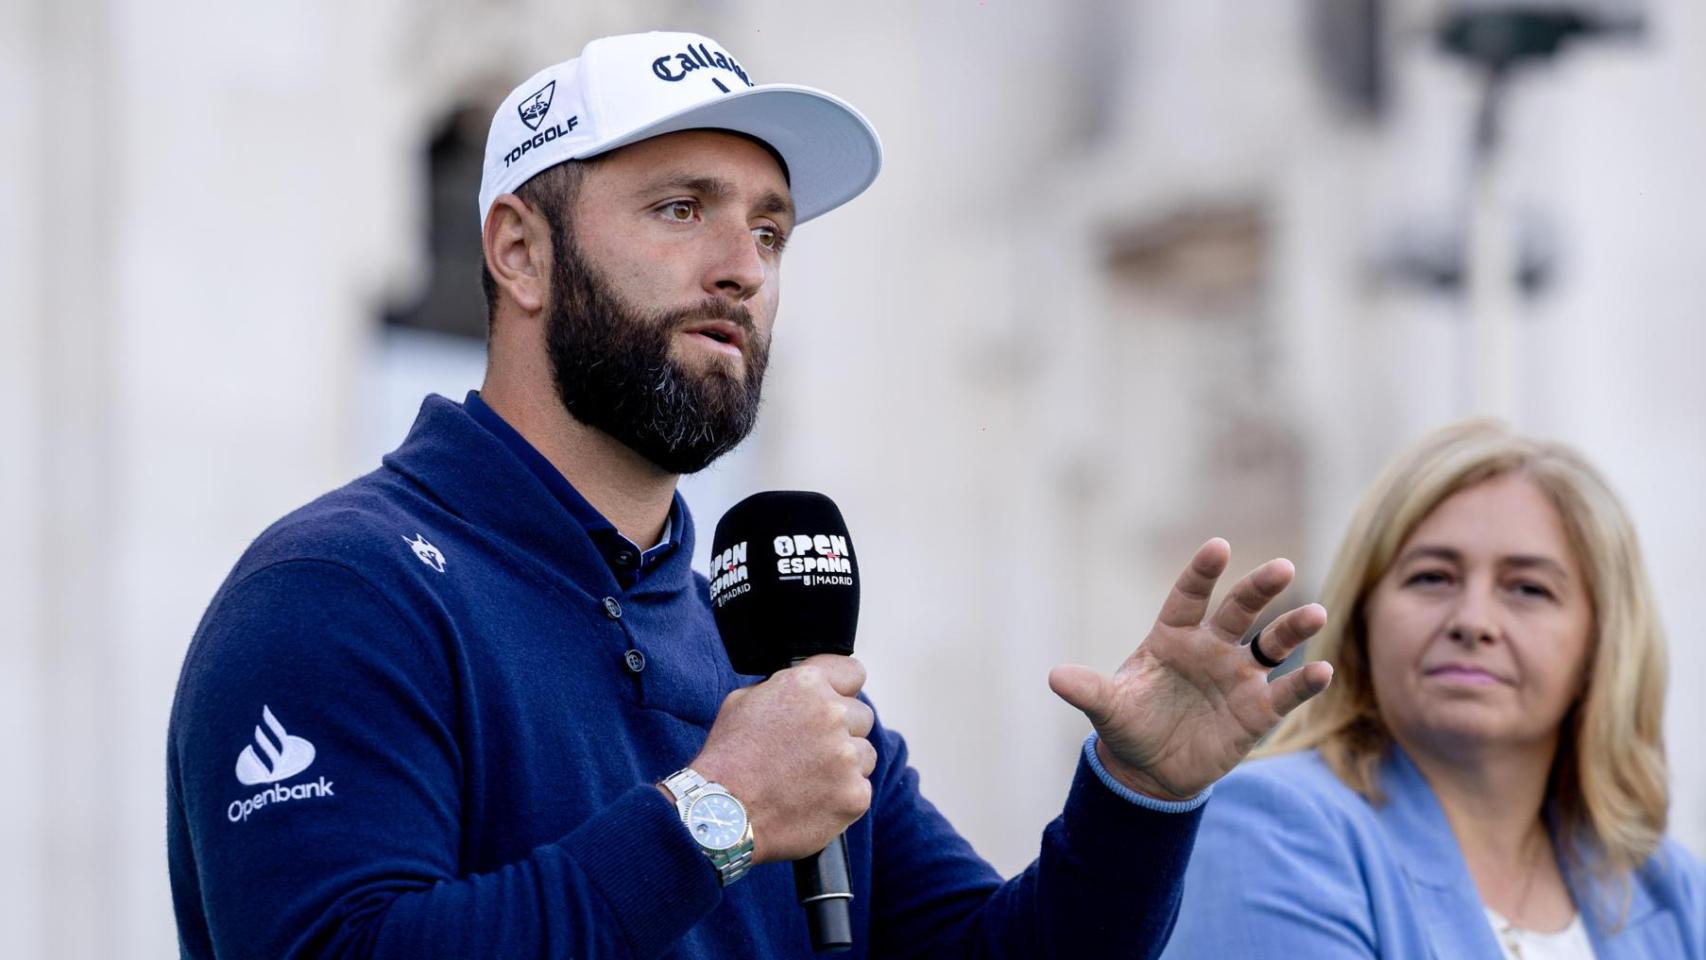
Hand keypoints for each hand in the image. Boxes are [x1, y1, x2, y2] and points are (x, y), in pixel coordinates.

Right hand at [687, 654, 876, 862]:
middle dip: (843, 731)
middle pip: (861, 716)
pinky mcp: (854, 794)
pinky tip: (812, 801)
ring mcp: (846, 756)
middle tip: (811, 752)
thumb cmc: (727, 758)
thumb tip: (810, 689)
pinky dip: (842, 796)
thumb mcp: (744, 701)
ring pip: (865, 754)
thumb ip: (785, 687)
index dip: (843, 690)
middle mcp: (832, 713)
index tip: (836, 702)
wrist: (721, 815)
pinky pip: (861, 789)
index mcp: (806, 684)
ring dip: (845, 765)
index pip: (853, 673)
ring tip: (808, 780)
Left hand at [1048, 538, 1332, 800]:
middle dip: (1259, 589)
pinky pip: (1285, 692)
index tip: (1218, 547)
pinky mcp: (1257, 710)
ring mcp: (1238, 676)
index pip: (1189, 596)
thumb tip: (1055, 677)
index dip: (1202, 573)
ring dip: (1293, 629)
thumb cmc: (1130, 725)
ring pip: (1272, 644)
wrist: (1151, 770)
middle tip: (1281, 567)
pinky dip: (1305, 682)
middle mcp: (1211, 647)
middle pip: (1239, 610)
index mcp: (1173, 636)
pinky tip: (1323, 671)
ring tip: (1315, 613)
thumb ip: (1088, 690)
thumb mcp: (1107, 708)